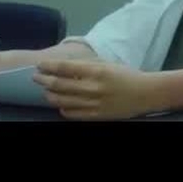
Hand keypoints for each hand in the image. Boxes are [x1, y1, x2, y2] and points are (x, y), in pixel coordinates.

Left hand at [33, 59, 155, 119]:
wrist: (146, 93)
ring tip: (46, 91)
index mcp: (97, 71)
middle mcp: (93, 88)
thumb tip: (64, 67)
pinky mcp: (96, 116)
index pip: (65, 68)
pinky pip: (71, 114)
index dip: (49, 66)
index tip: (40, 65)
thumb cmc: (127, 76)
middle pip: (59, 85)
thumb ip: (87, 66)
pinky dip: (62, 108)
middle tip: (36, 77)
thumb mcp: (108, 65)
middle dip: (43, 80)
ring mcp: (94, 103)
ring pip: (61, 101)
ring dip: (49, 95)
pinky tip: (61, 104)